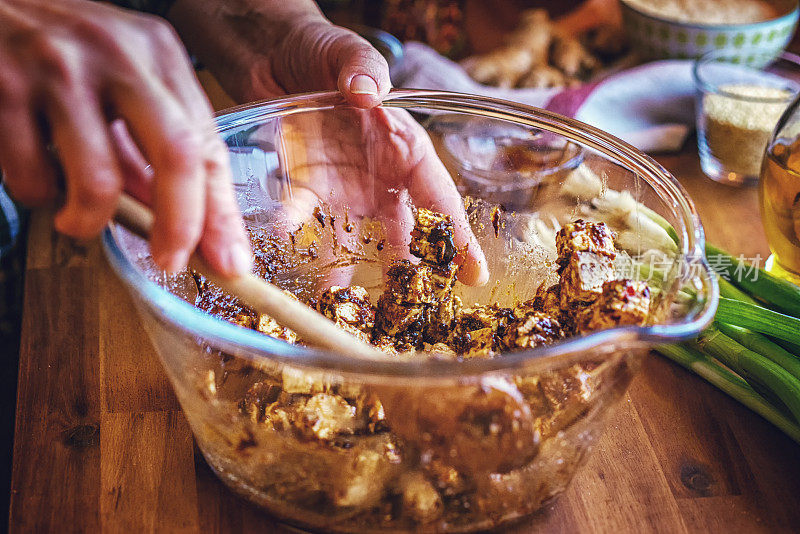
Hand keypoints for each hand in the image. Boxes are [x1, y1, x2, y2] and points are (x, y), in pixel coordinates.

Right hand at [0, 0, 250, 275]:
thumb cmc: (61, 49)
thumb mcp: (121, 80)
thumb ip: (152, 147)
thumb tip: (186, 226)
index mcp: (157, 52)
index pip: (206, 144)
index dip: (220, 212)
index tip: (229, 260)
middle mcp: (117, 54)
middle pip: (176, 155)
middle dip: (180, 225)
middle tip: (169, 260)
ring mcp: (59, 68)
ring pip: (100, 180)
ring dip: (91, 221)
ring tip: (79, 218)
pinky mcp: (4, 86)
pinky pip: (32, 176)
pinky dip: (38, 196)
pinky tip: (38, 175)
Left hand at [169, 0, 487, 283]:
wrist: (275, 56)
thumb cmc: (323, 52)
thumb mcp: (348, 52)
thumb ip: (362, 68)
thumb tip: (368, 91)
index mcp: (405, 148)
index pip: (439, 198)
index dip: (457, 237)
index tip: (474, 275)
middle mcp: (379, 177)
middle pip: (402, 232)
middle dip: (408, 270)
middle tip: (411, 309)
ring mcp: (342, 189)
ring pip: (354, 239)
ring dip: (350, 272)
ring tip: (346, 308)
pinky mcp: (304, 189)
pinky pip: (303, 217)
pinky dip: (297, 231)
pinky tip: (289, 247)